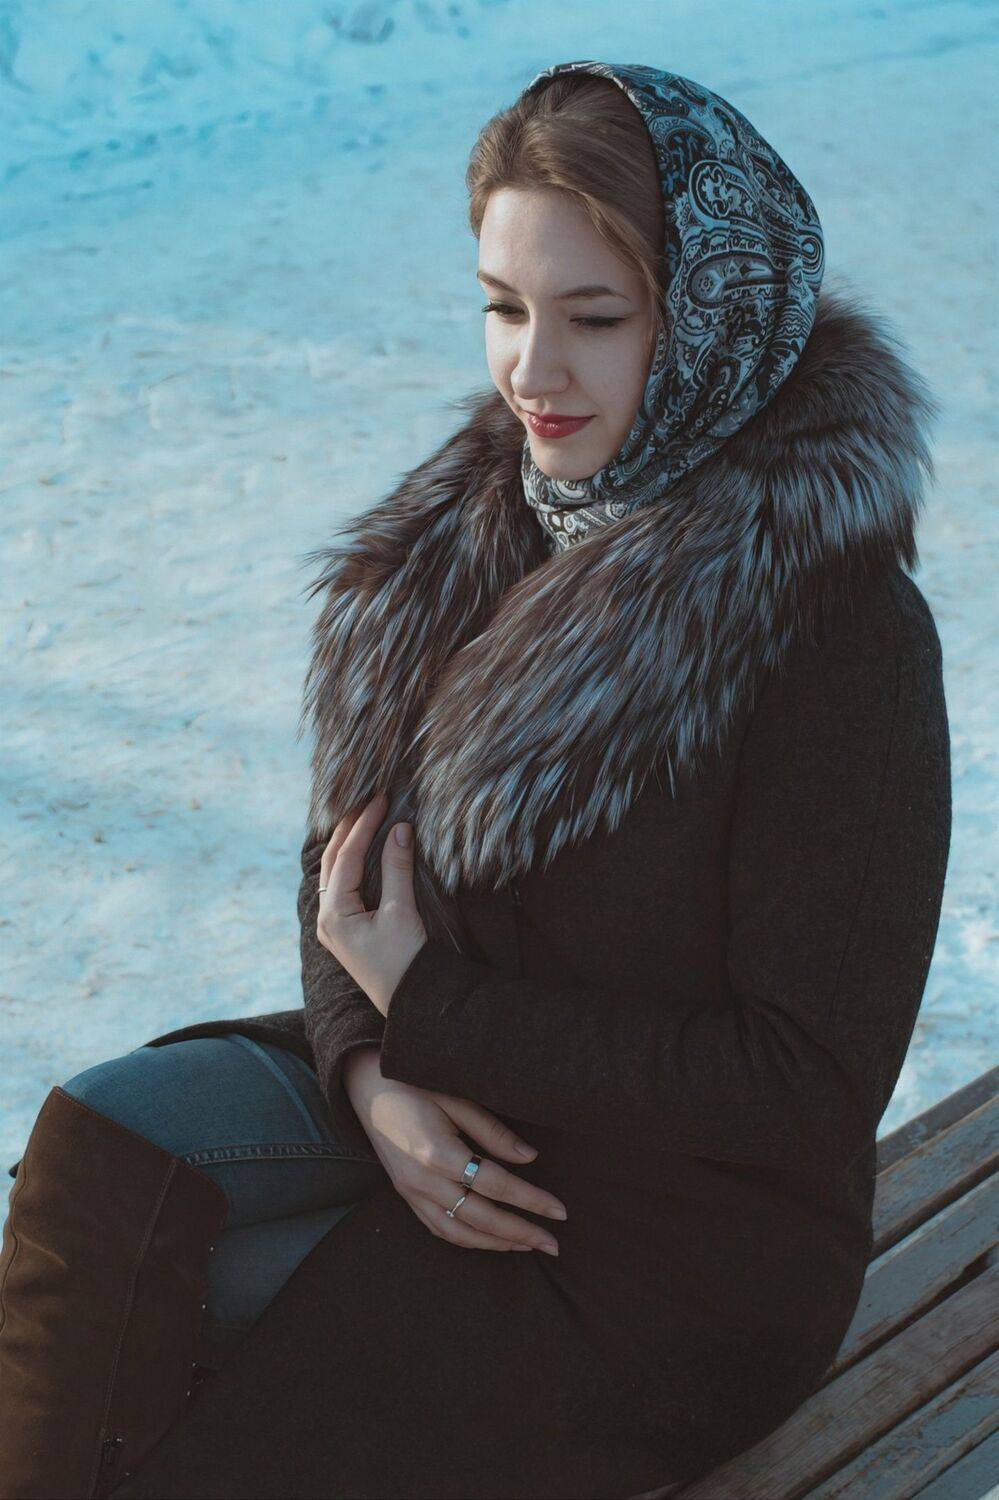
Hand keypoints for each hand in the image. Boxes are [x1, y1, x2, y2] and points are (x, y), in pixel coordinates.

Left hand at [316, 790, 427, 1015]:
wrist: (410, 1003)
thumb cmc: (405, 962)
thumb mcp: (402, 913)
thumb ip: (397, 869)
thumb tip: (399, 829)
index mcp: (334, 914)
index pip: (347, 857)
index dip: (363, 825)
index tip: (380, 800)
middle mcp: (327, 918)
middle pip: (333, 861)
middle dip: (349, 828)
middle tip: (368, 800)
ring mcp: (335, 924)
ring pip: (335, 872)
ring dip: (348, 843)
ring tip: (364, 816)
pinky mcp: (347, 929)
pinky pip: (343, 885)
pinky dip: (352, 861)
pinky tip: (362, 848)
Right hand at [344, 1048, 565, 1254]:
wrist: (366, 1088)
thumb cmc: (415, 1084)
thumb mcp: (457, 1098)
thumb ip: (492, 1132)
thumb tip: (530, 1158)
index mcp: (438, 1153)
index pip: (495, 1185)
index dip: (531, 1200)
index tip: (559, 1210)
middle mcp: (423, 1181)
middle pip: (481, 1217)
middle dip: (521, 1232)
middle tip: (553, 1243)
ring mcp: (411, 1193)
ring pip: (459, 1233)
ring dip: (496, 1243)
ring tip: (528, 1245)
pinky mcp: (406, 1196)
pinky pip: (440, 1229)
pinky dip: (468, 1240)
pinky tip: (491, 1240)